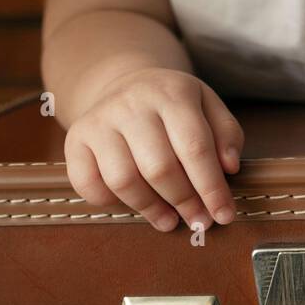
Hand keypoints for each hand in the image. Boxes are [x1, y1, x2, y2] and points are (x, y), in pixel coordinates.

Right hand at [63, 67, 243, 232]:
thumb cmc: (173, 104)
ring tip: (170, 220)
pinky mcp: (75, 138)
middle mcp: (132, 102)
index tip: (224, 215)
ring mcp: (100, 120)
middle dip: (184, 202)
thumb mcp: (208, 106)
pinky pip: (88, 184)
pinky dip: (110, 203)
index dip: (211, 187)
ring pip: (123, 180)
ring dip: (150, 208)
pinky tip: (133, 204)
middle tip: (199, 221)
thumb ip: (227, 134)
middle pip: (159, 167)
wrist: (125, 83)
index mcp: (172, 92)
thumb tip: (229, 168)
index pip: (195, 146)